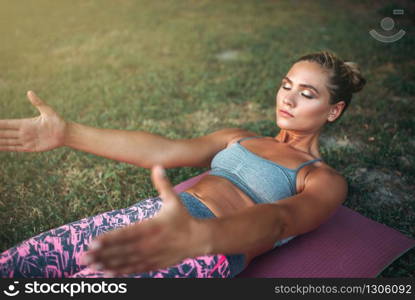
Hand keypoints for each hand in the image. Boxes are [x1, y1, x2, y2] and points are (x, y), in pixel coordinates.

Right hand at [0, 91, 66, 151]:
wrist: (65, 133)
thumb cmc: (57, 121)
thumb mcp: (48, 111)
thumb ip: (38, 102)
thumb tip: (29, 92)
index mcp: (24, 123)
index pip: (6, 124)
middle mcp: (22, 132)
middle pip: (3, 133)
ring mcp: (25, 140)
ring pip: (7, 142)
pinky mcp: (30, 148)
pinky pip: (15, 148)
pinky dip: (6, 148)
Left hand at [81, 165, 207, 274]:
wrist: (198, 239)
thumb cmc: (183, 218)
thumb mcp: (174, 200)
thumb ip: (163, 184)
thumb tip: (157, 165)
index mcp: (152, 226)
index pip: (127, 233)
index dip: (109, 238)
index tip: (93, 242)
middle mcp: (149, 243)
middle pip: (122, 250)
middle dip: (101, 254)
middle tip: (83, 257)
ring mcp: (151, 256)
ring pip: (126, 262)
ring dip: (107, 264)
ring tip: (90, 266)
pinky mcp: (154, 264)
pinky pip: (134, 270)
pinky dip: (120, 272)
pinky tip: (106, 274)